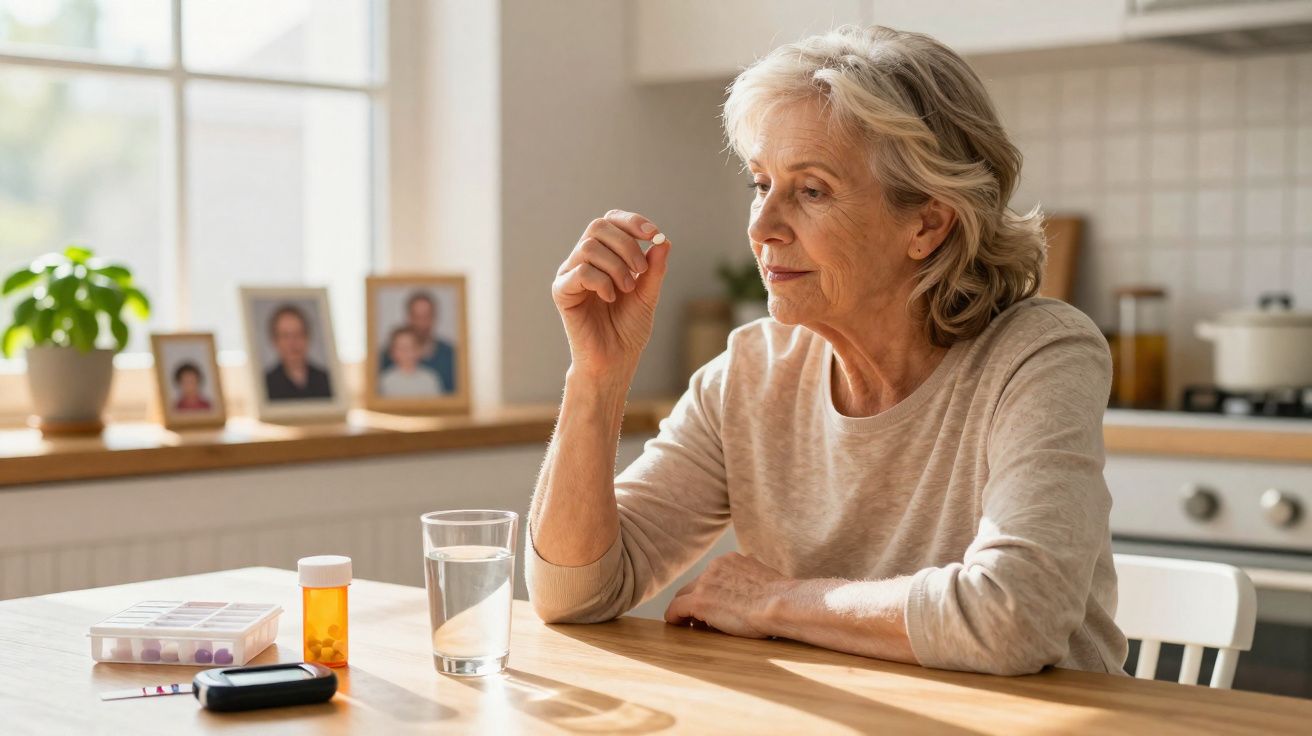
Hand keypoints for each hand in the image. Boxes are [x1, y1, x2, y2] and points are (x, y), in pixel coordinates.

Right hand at [552, 209, 670, 376]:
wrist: (615, 359)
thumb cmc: (628, 328)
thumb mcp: (648, 294)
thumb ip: (654, 269)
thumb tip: (663, 240)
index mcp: (603, 255)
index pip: (611, 221)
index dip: (631, 222)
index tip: (653, 234)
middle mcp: (583, 260)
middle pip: (598, 227)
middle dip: (626, 244)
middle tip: (641, 270)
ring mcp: (570, 274)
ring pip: (589, 247)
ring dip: (617, 267)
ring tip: (627, 289)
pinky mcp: (562, 291)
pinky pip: (580, 272)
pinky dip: (602, 282)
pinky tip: (610, 298)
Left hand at [664, 552, 790, 638]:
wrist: (780, 603)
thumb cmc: (781, 597)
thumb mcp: (765, 576)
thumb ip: (752, 575)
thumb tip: (755, 577)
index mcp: (731, 560)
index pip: (711, 575)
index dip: (709, 591)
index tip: (714, 605)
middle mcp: (715, 566)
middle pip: (694, 584)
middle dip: (695, 599)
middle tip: (699, 618)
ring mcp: (706, 583)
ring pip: (684, 595)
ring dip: (687, 610)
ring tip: (690, 624)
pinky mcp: (699, 601)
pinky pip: (676, 608)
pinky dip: (674, 617)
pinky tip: (675, 624)